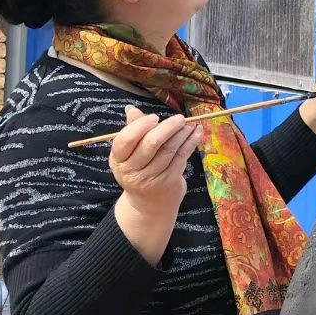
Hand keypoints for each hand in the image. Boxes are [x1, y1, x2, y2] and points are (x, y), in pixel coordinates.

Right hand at [110, 108, 203, 262]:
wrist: (149, 205)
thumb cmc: (139, 171)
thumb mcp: (129, 154)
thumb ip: (132, 130)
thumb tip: (131, 109)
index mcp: (118, 160)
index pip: (125, 140)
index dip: (140, 126)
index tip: (154, 117)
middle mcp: (132, 171)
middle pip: (150, 144)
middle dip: (167, 128)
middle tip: (179, 118)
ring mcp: (151, 178)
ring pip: (169, 150)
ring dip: (182, 134)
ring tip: (189, 123)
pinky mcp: (169, 181)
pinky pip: (182, 157)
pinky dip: (191, 142)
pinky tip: (197, 132)